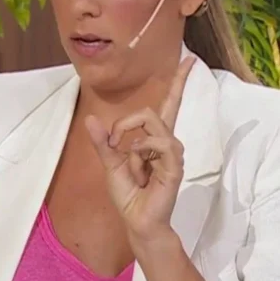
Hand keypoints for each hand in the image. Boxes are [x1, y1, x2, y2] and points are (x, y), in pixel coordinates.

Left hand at [84, 56, 195, 245]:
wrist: (136, 221)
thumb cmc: (128, 193)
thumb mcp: (109, 163)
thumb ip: (102, 142)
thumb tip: (91, 119)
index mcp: (153, 138)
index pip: (169, 104)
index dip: (178, 82)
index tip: (188, 59)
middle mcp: (166, 142)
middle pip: (153, 111)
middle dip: (126, 122)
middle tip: (114, 142)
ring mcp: (172, 154)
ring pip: (155, 125)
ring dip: (132, 139)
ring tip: (128, 160)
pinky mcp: (174, 167)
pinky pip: (162, 145)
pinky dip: (143, 149)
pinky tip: (137, 164)